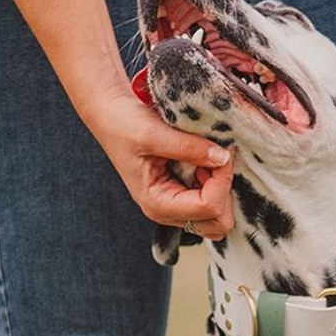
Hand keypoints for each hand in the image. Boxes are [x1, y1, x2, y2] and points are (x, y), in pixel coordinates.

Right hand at [88, 90, 234, 237]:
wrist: (110, 114)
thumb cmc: (122, 125)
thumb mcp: (153, 133)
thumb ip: (189, 147)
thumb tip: (223, 158)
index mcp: (157, 204)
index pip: (208, 208)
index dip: (222, 180)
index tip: (221, 152)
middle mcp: (168, 211)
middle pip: (218, 222)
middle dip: (224, 190)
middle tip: (215, 158)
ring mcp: (176, 203)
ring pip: (218, 214)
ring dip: (221, 186)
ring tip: (208, 158)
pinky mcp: (182, 192)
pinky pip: (213, 199)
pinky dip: (217, 181)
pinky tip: (205, 159)